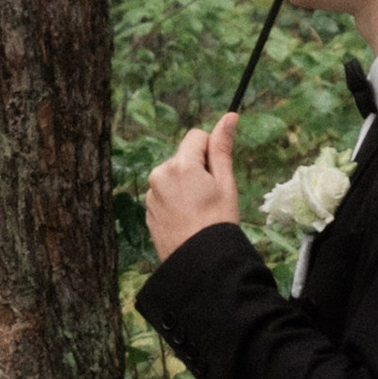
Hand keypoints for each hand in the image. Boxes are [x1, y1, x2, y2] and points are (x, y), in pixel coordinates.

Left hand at [145, 114, 241, 262]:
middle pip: (183, 157)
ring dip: (185, 186)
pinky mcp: (147, 210)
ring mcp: (150, 194)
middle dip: (197, 169)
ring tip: (199, 211)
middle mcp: (159, 175)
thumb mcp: (226, 183)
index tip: (217, 173)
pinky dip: (175, 201)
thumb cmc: (218, 222)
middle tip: (210, 196)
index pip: (196, 136)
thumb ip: (223, 147)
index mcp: (180, 165)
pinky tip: (187, 220)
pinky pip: (164, 195)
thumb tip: (229, 116)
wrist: (200, 263)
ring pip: (173, 176)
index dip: (210, 151)